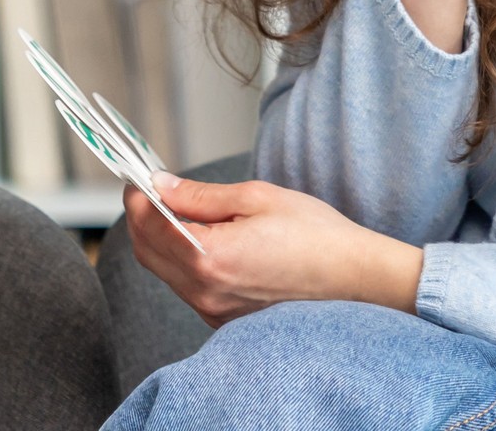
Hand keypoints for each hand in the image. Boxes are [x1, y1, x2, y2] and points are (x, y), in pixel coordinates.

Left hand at [123, 174, 423, 329]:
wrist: (358, 281)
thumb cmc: (316, 236)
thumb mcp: (257, 198)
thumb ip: (200, 195)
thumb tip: (161, 186)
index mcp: (210, 258)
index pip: (149, 225)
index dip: (137, 196)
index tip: (138, 175)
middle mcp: (206, 292)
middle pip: (147, 252)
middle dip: (141, 217)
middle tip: (150, 188)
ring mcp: (215, 311)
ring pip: (164, 271)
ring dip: (160, 238)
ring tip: (176, 207)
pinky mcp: (225, 319)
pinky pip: (187, 286)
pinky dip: (181, 259)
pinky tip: (199, 237)